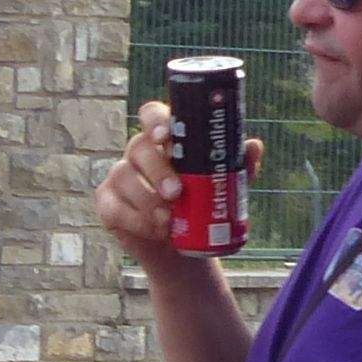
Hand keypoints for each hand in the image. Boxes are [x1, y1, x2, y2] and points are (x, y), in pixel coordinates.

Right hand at [94, 103, 258, 263]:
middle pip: (138, 147)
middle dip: (157, 170)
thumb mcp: (225, 186)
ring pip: (123, 176)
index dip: (157, 120)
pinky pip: (115, 207)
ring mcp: (119, 176)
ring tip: (169, 221)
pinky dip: (137, 221)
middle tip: (177, 193)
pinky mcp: (108, 203)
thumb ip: (238, 166)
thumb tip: (253, 146)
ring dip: (147, 199)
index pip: (152, 114)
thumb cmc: (203, 205)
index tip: (167, 137)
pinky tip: (155, 231)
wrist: (185, 246)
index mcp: (164, 138)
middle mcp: (138, 151)